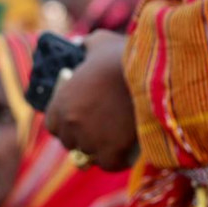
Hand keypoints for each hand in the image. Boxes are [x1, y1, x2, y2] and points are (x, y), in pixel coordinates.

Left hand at [44, 29, 137, 171]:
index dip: (68, 125)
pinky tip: (127, 152)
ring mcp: (90, 138)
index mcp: (61, 101)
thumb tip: (80, 44)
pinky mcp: (112, 150)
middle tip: (103, 129)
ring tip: (118, 138)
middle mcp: (70, 123)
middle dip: (84, 137)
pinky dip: (118, 160)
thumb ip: (86, 46)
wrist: (154, 69)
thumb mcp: (100, 42)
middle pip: (72, 143)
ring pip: (91, 154)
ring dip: (102, 149)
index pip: (53, 126)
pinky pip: (110, 164)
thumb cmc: (127, 53)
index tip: (81, 122)